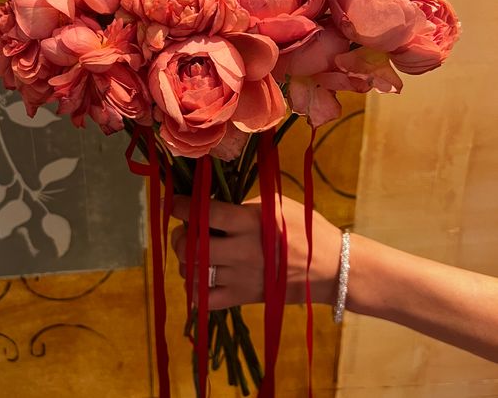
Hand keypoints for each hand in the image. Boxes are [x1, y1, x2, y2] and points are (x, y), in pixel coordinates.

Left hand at [170, 195, 342, 309]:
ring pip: (193, 273)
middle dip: (179, 236)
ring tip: (191, 253)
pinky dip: (195, 290)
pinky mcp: (243, 298)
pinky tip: (197, 278)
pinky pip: (206, 300)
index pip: (205, 213)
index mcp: (249, 222)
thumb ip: (244, 205)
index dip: (181, 206)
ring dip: (184, 261)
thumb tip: (213, 205)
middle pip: (191, 246)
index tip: (171, 201)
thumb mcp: (277, 205)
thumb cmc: (305, 229)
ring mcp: (240, 277)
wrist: (330, 268)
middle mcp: (240, 251)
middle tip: (183, 230)